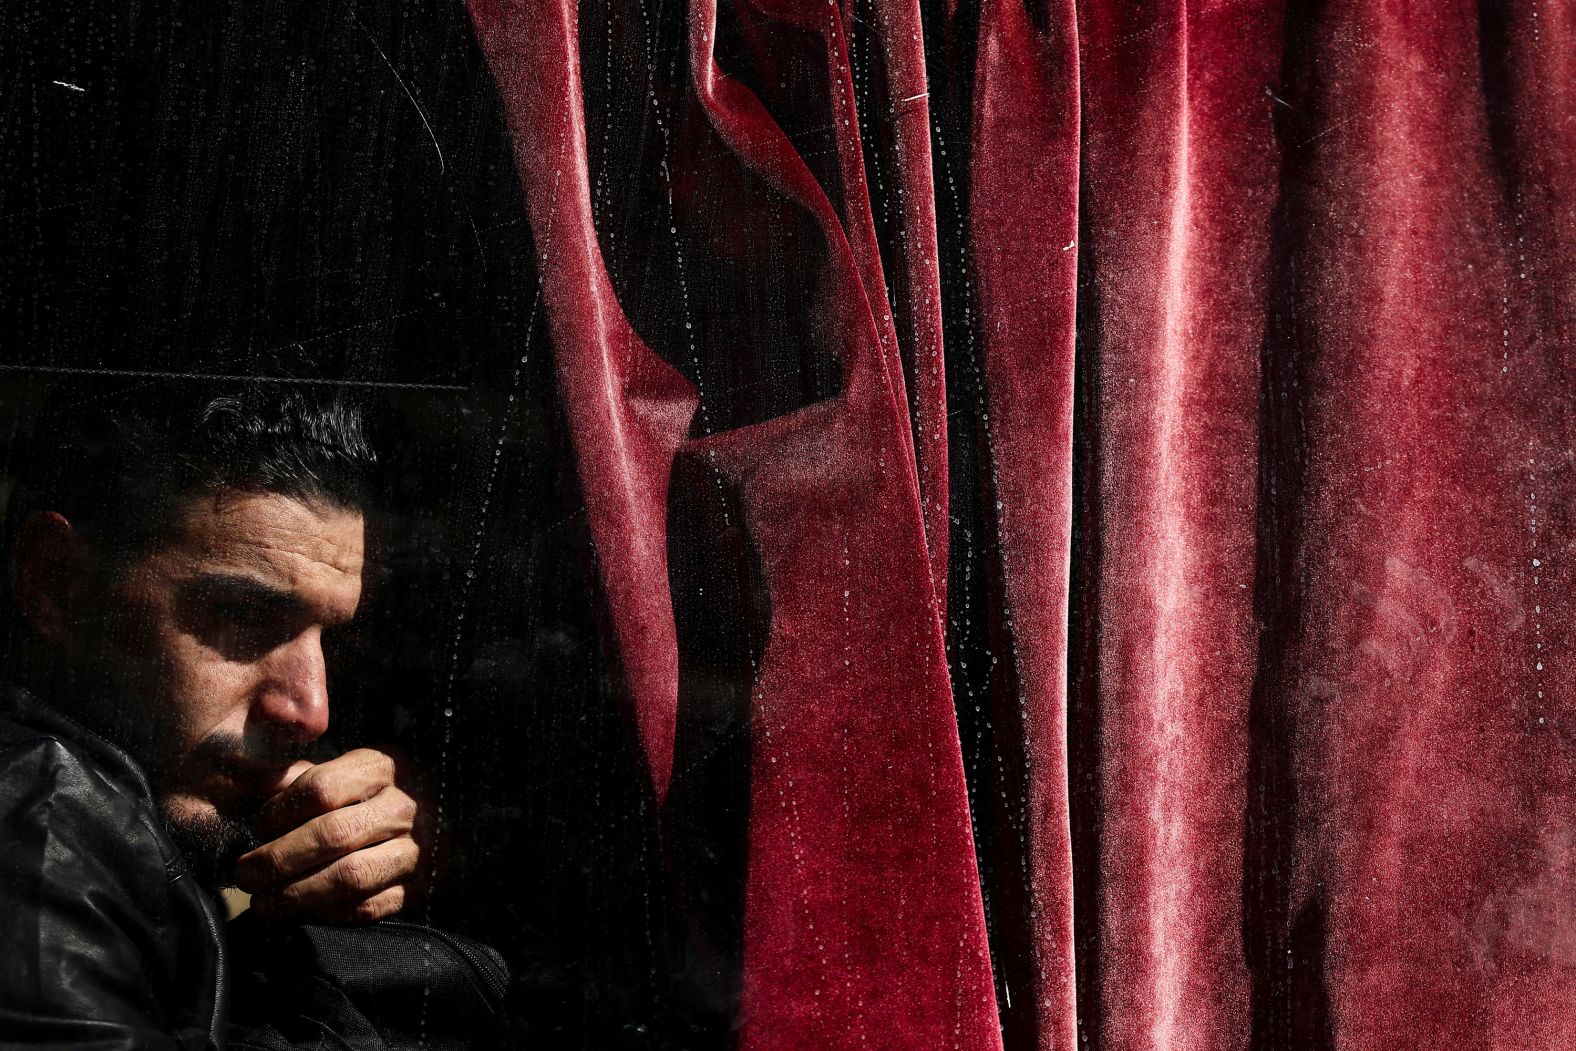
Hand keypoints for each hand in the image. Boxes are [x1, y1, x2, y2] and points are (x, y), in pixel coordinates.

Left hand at [233, 748, 426, 923]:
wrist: (441, 824)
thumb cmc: (372, 796)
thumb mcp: (344, 772)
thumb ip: (298, 778)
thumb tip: (253, 789)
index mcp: (382, 767)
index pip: (321, 789)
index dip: (278, 813)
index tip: (256, 829)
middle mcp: (403, 807)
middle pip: (332, 835)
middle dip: (278, 859)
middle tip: (245, 874)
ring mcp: (415, 851)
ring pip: (349, 877)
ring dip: (296, 894)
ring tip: (263, 903)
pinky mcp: (416, 891)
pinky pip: (366, 908)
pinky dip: (326, 915)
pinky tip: (301, 913)